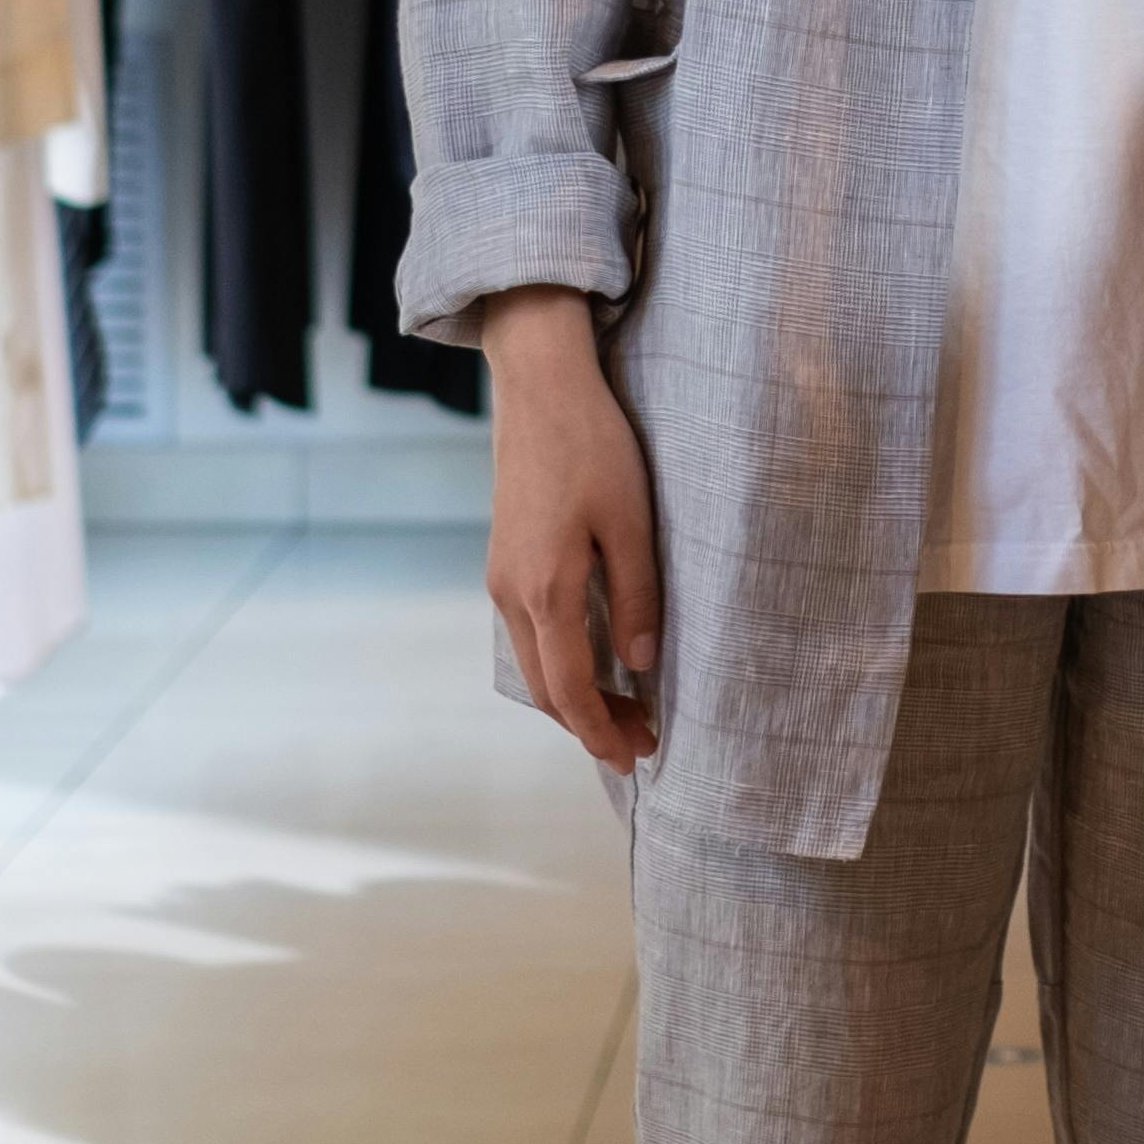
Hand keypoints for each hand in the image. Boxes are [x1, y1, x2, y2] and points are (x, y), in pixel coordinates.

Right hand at [482, 286, 662, 770]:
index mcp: (544, 589)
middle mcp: (510, 592)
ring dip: (574, 695)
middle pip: (544, 687)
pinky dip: (558, 663)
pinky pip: (527, 633)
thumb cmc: (593, 444)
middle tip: (643, 744)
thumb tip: (639, 665)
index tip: (636, 758)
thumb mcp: (631, 521)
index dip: (601, 731)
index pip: (569, 689)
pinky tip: (593, 662)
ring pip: (532, 663)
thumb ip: (636, 597)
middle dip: (590, 724)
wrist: (540, 386)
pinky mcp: (503, 560)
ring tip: (626, 711)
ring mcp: (499, 577)